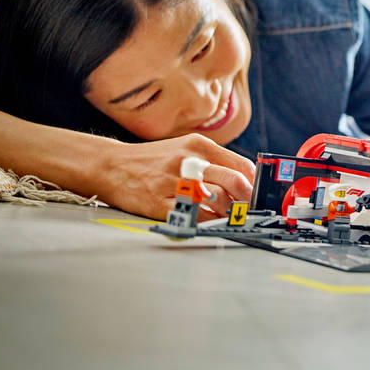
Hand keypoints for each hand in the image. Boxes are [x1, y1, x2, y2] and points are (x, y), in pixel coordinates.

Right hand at [96, 134, 255, 220]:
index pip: (240, 165)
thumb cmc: (154, 159)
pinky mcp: (160, 204)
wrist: (111, 165)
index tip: (258, 194)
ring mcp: (174, 183)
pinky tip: (211, 223)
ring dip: (230, 213)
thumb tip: (245, 179)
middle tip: (250, 210)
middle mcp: (188, 162)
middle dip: (248, 200)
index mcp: (198, 146)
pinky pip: (194, 216)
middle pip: (233, 181)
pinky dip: (208, 223)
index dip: (254, 183)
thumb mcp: (185, 148)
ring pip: (217, 200)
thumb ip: (214, 160)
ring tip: (232, 218)